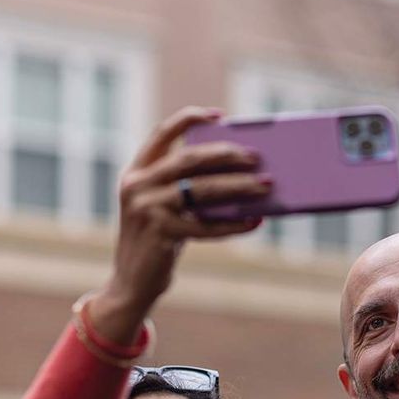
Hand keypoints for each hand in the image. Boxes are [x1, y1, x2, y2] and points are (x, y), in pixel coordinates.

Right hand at [87, 106, 270, 340]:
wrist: (132, 283)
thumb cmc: (159, 240)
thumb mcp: (165, 207)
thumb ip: (188, 187)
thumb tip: (241, 173)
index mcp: (137, 171)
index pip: (162, 133)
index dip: (190, 119)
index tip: (220, 115)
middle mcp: (137, 185)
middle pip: (189, 159)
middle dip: (227, 155)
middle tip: (256, 157)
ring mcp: (146, 208)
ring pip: (202, 190)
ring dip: (238, 186)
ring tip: (266, 186)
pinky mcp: (160, 233)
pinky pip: (206, 225)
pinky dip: (234, 223)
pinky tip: (256, 221)